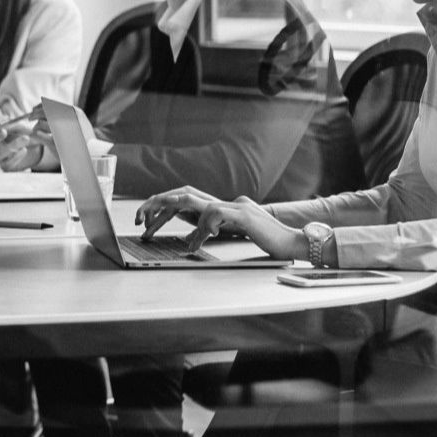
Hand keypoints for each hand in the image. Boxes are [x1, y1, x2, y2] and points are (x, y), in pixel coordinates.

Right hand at [0, 120, 51, 172]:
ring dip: (13, 144)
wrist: (35, 148)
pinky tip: (24, 150)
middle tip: (4, 132)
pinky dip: (16, 156)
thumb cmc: (24, 132)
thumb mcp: (21, 125)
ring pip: (0, 153)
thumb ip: (13, 124)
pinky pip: (7, 163)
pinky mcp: (6, 166)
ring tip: (26, 138)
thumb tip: (6, 122)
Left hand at [136, 188, 298, 258]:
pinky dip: (203, 227)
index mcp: (223, 206)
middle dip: (159, 205)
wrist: (295, 242)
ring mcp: (235, 206)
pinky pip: (214, 214)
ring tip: (175, 238)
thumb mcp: (236, 233)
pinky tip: (200, 242)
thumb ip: (217, 228)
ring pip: (196, 202)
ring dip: (179, 220)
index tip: (148, 222)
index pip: (187, 199)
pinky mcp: (243, 215)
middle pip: (184, 194)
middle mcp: (226, 201)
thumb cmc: (269, 241)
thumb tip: (194, 233)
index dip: (164, 207)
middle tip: (142, 222)